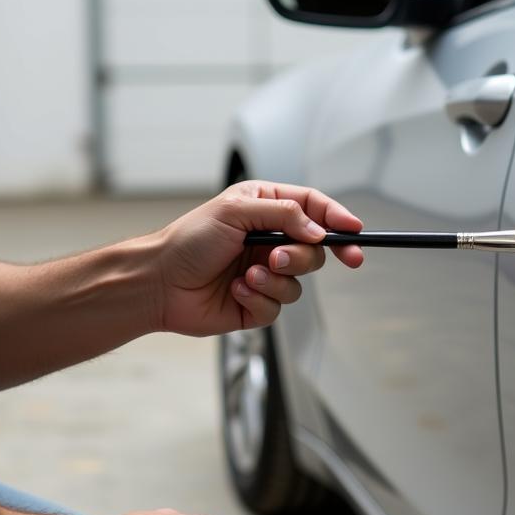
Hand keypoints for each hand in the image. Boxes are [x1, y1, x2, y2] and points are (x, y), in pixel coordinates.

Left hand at [154, 181, 363, 335]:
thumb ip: (282, 214)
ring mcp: (266, 273)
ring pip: (299, 281)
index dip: (337, 219)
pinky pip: (278, 306)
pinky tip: (235, 291)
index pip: (314, 208)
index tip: (354, 232)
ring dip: (274, 280)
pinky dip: (259, 299)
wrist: (159, 283)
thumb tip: (316, 229)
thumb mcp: (235, 211)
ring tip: (246, 277)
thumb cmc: (188, 241)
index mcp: (266, 209)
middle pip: (315, 249)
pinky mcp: (258, 303)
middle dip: (301, 256)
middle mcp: (270, 240)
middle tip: (277, 258)